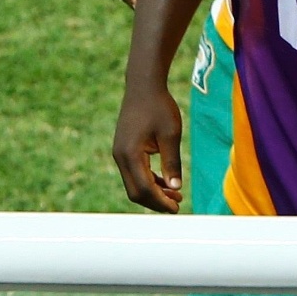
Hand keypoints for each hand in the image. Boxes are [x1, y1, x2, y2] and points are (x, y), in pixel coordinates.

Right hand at [112, 84, 182, 212]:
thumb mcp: (170, 134)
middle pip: (135, 191)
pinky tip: (166, 183)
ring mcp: (120, 154)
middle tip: (177, 205)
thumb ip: (172, 162)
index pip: (144, 188)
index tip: (177, 208)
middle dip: (156, 201)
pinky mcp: (124, 150)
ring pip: (134, 184)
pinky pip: (134, 173)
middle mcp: (120, 156)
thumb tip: (175, 187)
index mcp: (130, 154)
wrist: (144, 87)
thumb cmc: (159, 107)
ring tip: (176, 196)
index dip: (160, 201)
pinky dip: (149, 181)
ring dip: (153, 192)